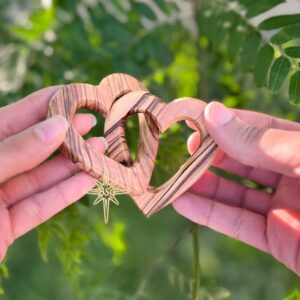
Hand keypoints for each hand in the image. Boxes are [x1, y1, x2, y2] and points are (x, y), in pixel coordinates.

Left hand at [0, 87, 106, 261]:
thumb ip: (15, 152)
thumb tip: (57, 126)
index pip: (11, 118)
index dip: (44, 104)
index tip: (74, 94)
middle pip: (31, 148)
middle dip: (64, 135)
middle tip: (92, 122)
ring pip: (41, 178)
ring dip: (72, 165)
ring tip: (100, 149)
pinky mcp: (6, 226)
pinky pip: (41, 206)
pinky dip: (66, 193)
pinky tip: (89, 179)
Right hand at [173, 102, 299, 274]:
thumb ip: (262, 140)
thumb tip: (214, 114)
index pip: (256, 128)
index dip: (224, 123)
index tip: (194, 121)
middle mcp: (295, 174)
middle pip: (242, 160)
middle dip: (210, 155)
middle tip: (182, 150)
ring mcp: (286, 207)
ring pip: (235, 192)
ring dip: (203, 185)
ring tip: (174, 177)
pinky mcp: (279, 239)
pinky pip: (238, 223)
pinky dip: (209, 213)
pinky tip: (182, 202)